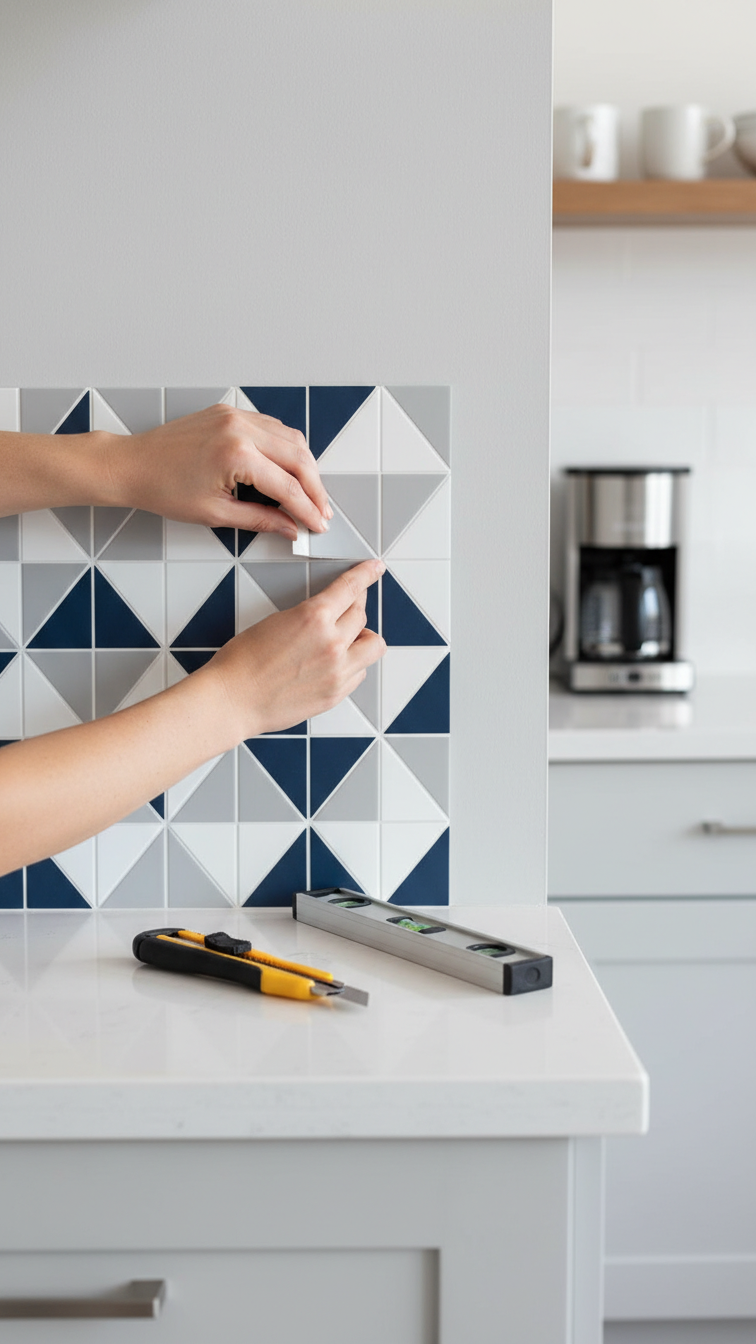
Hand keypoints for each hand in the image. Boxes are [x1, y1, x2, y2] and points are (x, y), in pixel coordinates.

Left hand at [106, 403, 331, 538]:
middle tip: (322, 511)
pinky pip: (271, 427)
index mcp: (236, 455)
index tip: (317, 525)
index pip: (287, 486)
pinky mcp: (229, 412)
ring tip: (310, 492)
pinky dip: (287, 447)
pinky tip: (290, 467)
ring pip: (290, 437)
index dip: (307, 509)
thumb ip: (260, 520)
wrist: (133, 465)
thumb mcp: (215, 514)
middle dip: (315, 488)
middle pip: (298, 457)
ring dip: (305, 465)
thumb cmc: (164, 489)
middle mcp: (239, 428)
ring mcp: (235, 416)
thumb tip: (289, 527)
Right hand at [207, 559, 385, 738]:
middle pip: (362, 615)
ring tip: (346, 640)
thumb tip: (328, 615)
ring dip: (363, 638)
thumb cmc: (243, 662)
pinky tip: (334, 664)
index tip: (374, 568)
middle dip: (355, 607)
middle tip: (348, 607)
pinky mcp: (336, 694)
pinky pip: (359, 673)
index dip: (366, 574)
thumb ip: (310, 616)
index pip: (350, 588)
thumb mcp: (277, 621)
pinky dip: (352, 665)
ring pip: (373, 646)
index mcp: (314, 618)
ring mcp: (337, 671)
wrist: (232, 699)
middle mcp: (332, 643)